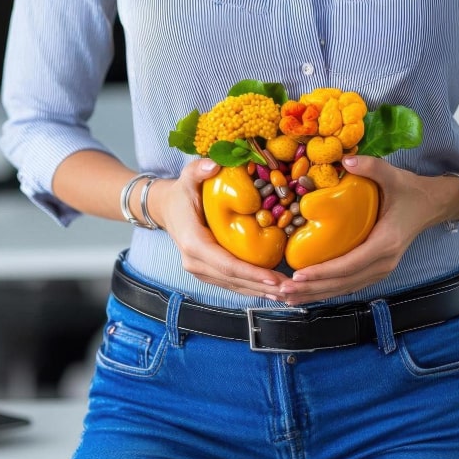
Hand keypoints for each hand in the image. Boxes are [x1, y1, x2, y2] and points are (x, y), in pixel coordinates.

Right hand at [149, 158, 285, 299]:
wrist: (168, 209)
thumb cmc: (182, 193)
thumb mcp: (188, 177)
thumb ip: (199, 169)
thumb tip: (213, 165)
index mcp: (192, 242)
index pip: (225, 263)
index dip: (250, 273)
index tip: (273, 278)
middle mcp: (194, 262)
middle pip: (233, 279)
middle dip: (262, 286)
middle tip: (290, 288)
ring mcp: (199, 270)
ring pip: (233, 286)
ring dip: (260, 291)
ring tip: (287, 293)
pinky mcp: (207, 273)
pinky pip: (231, 284)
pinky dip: (252, 288)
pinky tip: (271, 291)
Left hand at [277, 155, 456, 304]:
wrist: (431, 205)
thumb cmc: (410, 191)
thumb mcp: (393, 176)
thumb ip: (371, 167)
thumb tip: (346, 160)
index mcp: (385, 243)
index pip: (350, 264)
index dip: (323, 272)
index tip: (298, 275)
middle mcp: (384, 263)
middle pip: (343, 283)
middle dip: (312, 289)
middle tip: (283, 291)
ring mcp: (381, 270)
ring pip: (344, 289)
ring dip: (316, 294)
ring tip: (288, 297)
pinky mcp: (376, 271)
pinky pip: (349, 285)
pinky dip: (327, 290)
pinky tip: (307, 293)